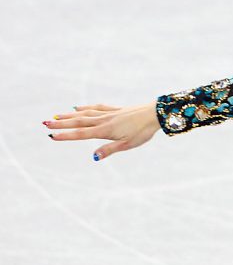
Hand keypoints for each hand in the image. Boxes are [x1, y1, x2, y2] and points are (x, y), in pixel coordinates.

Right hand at [44, 103, 158, 161]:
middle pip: (78, 122)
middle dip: (61, 124)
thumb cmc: (142, 131)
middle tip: (45, 124)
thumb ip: (109, 150)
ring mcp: (108, 113)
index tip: (51, 136)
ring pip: (84, 114)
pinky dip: (85, 108)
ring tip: (56, 116)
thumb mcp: (127, 144)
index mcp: (104, 130)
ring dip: (69, 115)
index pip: (81, 134)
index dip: (66, 136)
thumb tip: (94, 157)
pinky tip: (77, 108)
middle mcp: (103, 120)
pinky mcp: (115, 109)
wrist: (155, 114)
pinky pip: (96, 107)